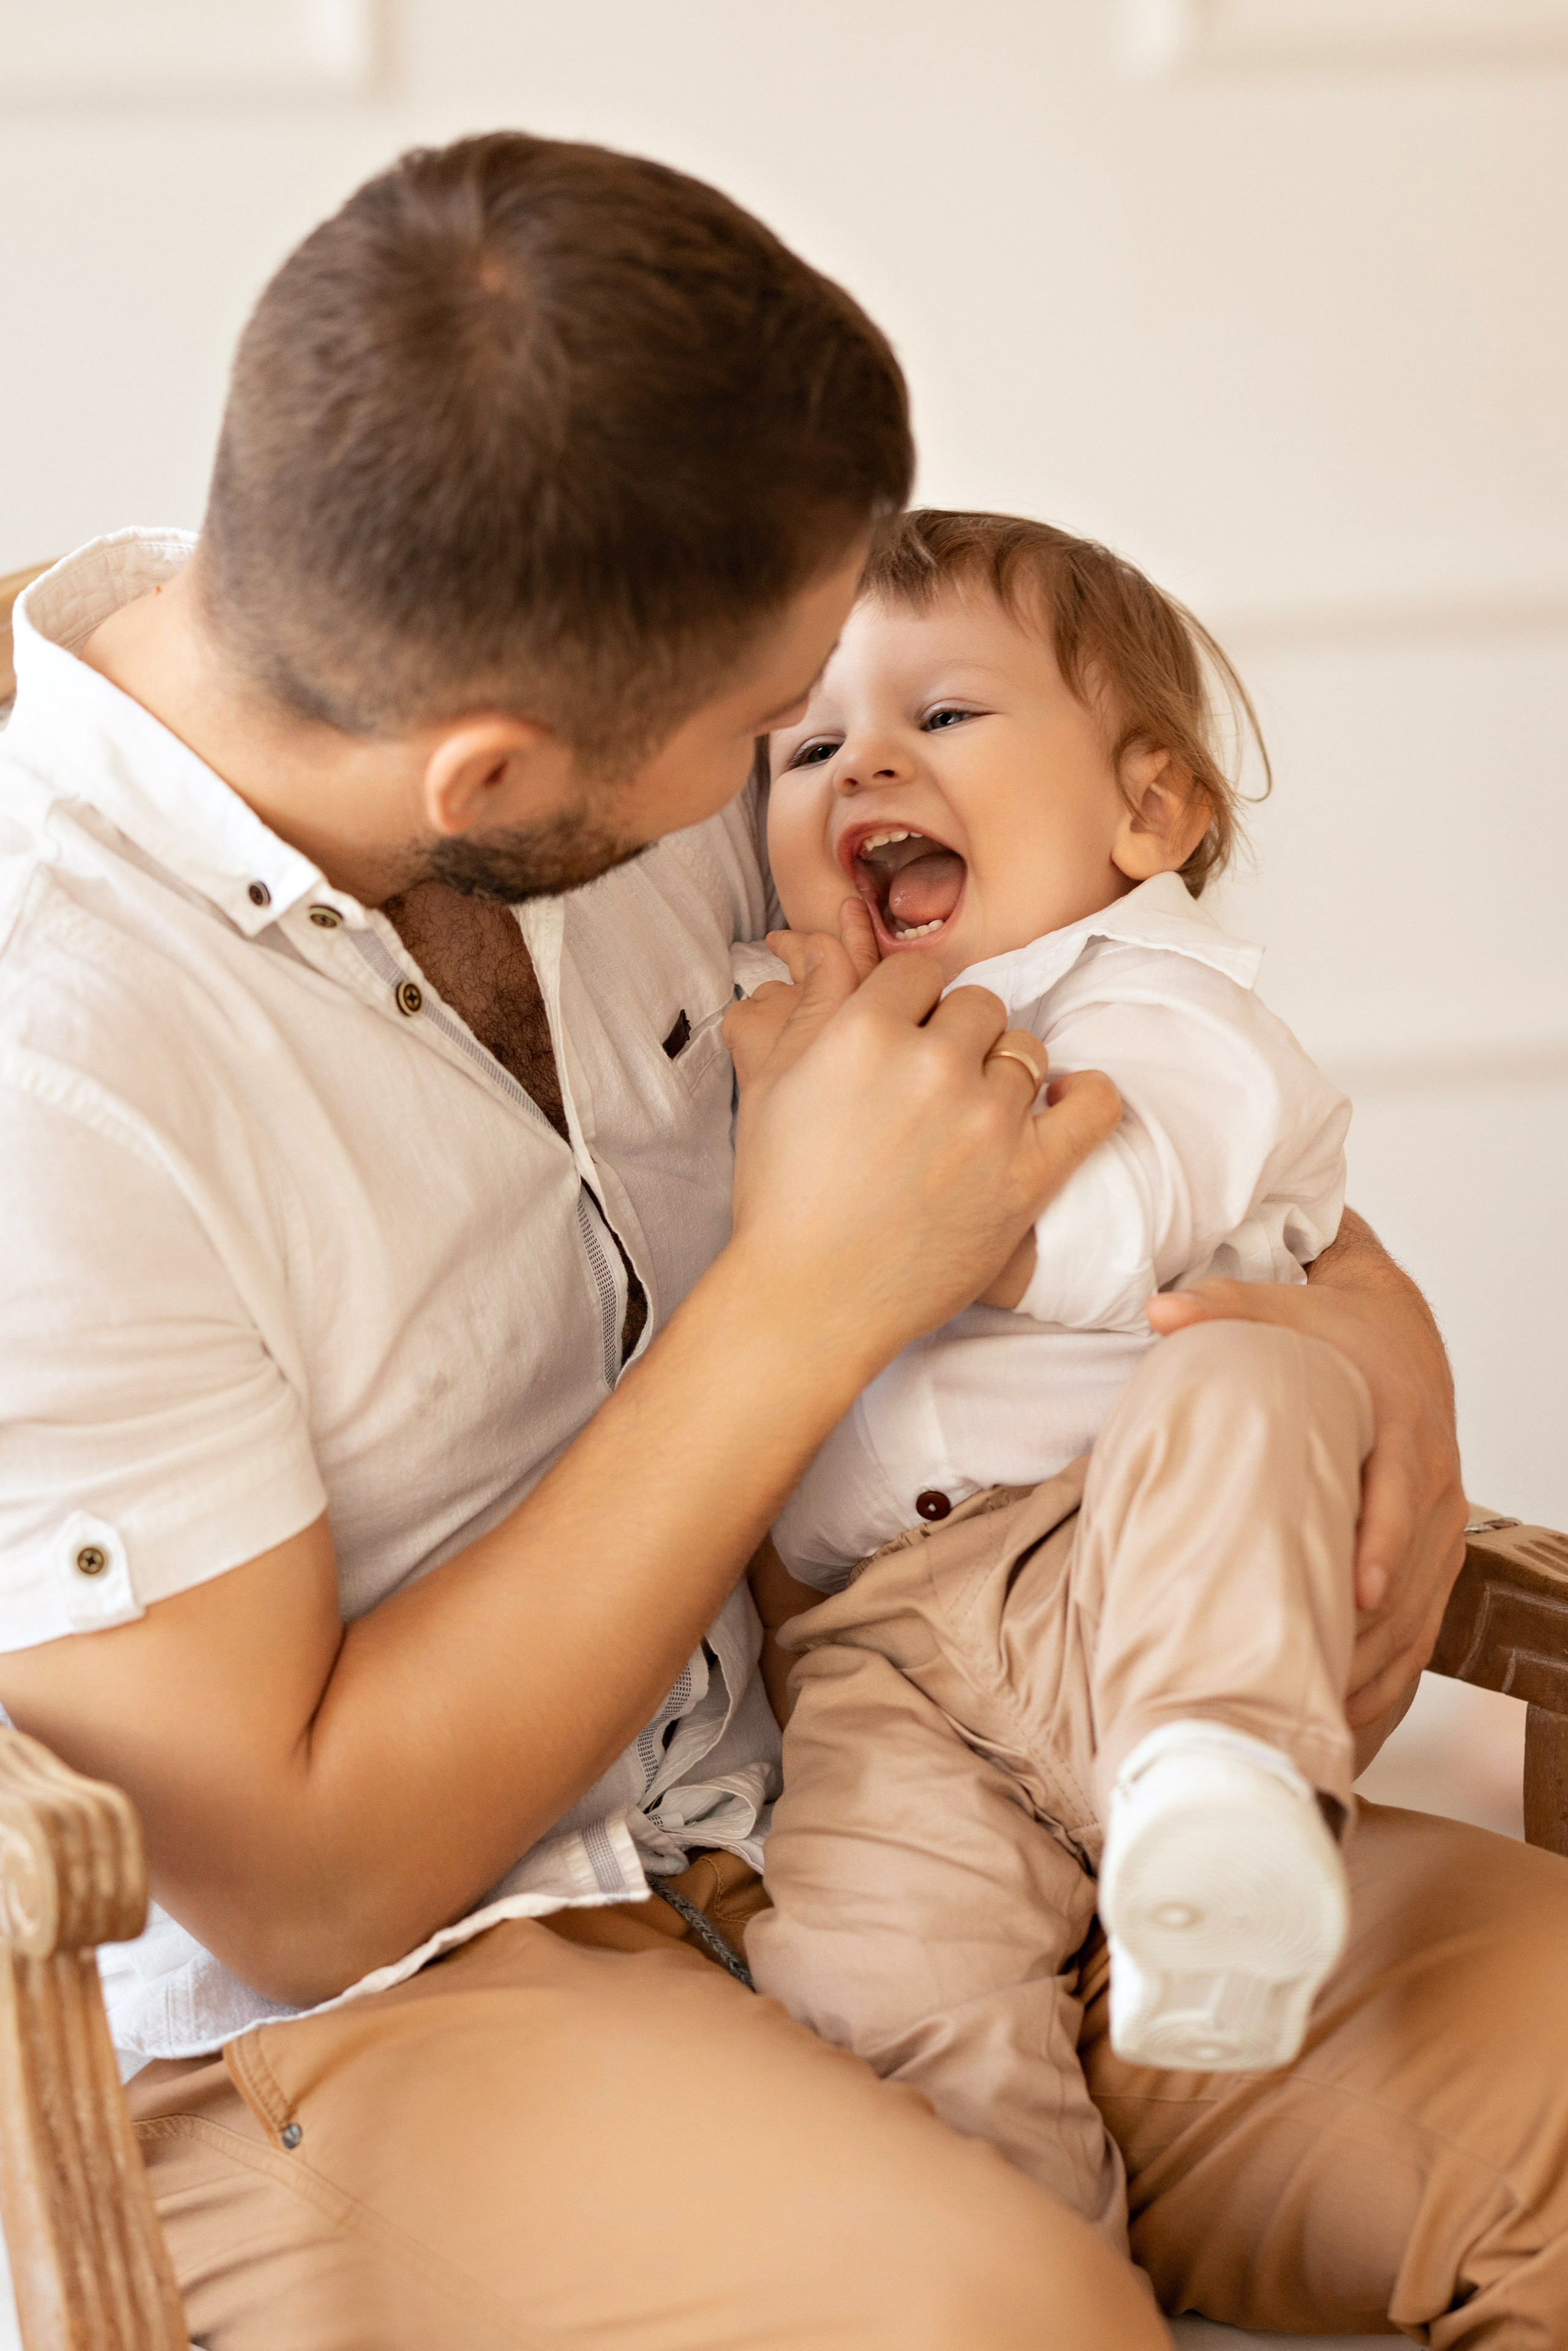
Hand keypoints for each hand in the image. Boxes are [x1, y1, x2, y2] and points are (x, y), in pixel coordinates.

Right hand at [725, 916, 1120, 1383]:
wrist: (809, 1299)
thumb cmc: (782, 1195)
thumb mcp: (773, 1084)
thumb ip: (810, 1003)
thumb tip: (828, 943)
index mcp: (864, 1032)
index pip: (918, 973)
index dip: (909, 1004)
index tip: (901, 1041)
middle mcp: (932, 1065)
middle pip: (977, 1005)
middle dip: (955, 1036)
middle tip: (929, 1088)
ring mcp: (987, 1121)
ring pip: (1026, 1050)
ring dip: (1003, 1071)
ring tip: (971, 1115)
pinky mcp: (1028, 1176)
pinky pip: (1092, 1108)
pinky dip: (1087, 1098)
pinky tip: (1065, 1102)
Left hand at [1145, 1230, 1465, 1733]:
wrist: (1401, 1343)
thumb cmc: (1336, 1337)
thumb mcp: (1285, 1312)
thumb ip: (1222, 1309)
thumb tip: (1159, 1308)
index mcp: (1399, 1433)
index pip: (1394, 1502)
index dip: (1376, 1553)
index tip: (1352, 1599)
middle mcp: (1431, 1487)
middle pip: (1409, 1580)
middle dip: (1363, 1638)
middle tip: (1301, 1687)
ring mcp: (1440, 1531)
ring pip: (1417, 1620)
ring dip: (1371, 1674)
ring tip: (1308, 1722)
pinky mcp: (1436, 1560)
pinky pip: (1422, 1633)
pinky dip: (1388, 1681)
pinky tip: (1338, 1721)